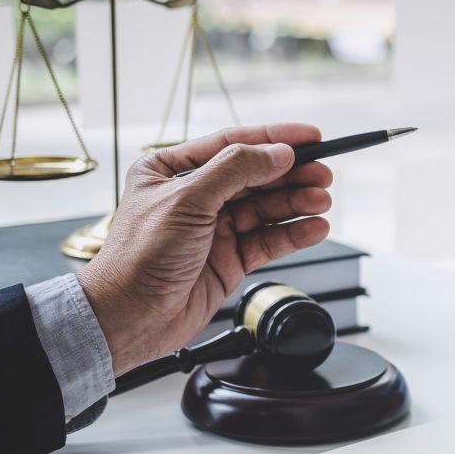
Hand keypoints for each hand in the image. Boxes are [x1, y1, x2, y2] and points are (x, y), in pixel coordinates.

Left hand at [77, 124, 331, 374]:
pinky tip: (314, 227)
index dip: (275, 139)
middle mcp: (196, 196)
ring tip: (321, 201)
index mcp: (173, 170)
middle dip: (293, 175)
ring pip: (267, 208)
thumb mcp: (186, 200)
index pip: (234, 144)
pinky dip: (294, 233)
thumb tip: (276, 152)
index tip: (311, 137)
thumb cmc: (138, 258)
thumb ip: (235, 171)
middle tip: (323, 174)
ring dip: (297, 203)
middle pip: (257, 177)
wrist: (131, 316)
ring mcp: (215, 228)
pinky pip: (269, 239)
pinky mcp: (230, 258)